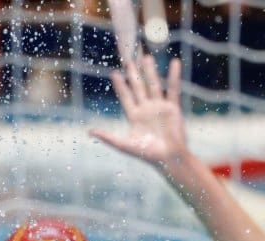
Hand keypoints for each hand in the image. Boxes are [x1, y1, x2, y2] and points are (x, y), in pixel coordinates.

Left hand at [89, 53, 187, 169]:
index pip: (126, 96)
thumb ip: (108, 137)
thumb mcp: (124, 145)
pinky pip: (173, 89)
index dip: (120, 85)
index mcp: (135, 116)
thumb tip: (89, 131)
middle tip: (128, 59)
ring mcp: (159, 107)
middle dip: (133, 74)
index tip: (114, 73)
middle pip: (138, 87)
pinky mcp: (172, 108)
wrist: (169, 158)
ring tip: (146, 57)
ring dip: (150, 71)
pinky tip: (174, 62)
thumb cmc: (148, 155)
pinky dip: (173, 76)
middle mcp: (147, 109)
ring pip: (153, 85)